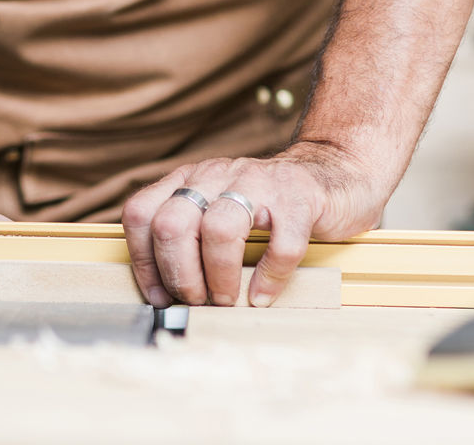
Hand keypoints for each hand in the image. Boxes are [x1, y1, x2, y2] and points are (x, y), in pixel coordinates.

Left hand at [121, 142, 381, 307]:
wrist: (331, 174)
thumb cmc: (266, 205)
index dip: (143, 260)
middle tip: (195, 299)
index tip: (158, 295)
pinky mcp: (298, 200)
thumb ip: (192, 236)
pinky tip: (263, 295)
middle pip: (172, 223)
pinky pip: (279, 244)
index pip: (142, 213)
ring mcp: (257, 184)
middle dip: (179, 272)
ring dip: (218, 276)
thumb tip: (165, 293)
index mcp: (189, 179)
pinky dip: (269, 277)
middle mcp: (215, 176)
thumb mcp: (217, 207)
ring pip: (218, 229)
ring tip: (225, 300)